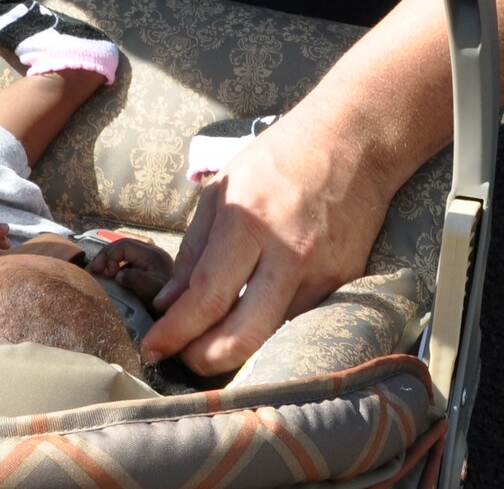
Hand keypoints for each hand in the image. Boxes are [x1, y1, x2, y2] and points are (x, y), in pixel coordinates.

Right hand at [86, 235, 173, 307]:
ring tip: (98, 274)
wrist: (180, 318)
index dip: (108, 256)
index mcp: (152, 255)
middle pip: (122, 247)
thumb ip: (137, 280)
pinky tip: (109, 279)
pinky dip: (116, 268)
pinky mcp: (149, 270)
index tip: (100, 272)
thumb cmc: (166, 305)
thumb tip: (119, 275)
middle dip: (105, 257)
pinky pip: (128, 263)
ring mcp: (150, 261)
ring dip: (109, 262)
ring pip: (124, 254)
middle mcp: (152, 254)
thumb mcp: (151, 293)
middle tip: (93, 271)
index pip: (123, 246)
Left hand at [139, 116, 392, 374]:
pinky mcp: (345, 282)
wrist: (352, 143)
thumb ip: (193, 251)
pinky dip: (269, 322)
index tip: (151, 348)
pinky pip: (297, 318)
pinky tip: (253, 308)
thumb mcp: (221, 190)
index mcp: (247, 222)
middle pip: (244, 337)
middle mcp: (287, 254)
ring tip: (211, 332)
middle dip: (204, 361)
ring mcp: (321, 273)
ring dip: (236, 344)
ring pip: (272, 336)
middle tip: (181, 359)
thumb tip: (168, 305)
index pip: (206, 297)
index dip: (174, 333)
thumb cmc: (277, 159)